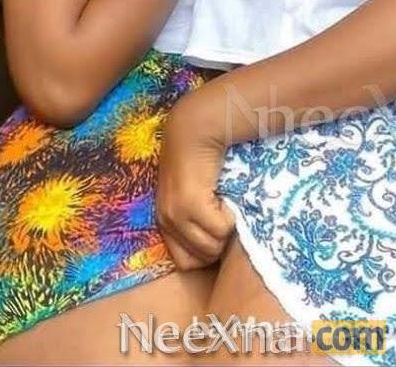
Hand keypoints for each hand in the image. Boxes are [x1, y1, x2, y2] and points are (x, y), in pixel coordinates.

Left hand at [156, 101, 235, 270]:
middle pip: (203, 258)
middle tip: (223, 217)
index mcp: (164, 222)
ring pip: (213, 247)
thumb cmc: (197, 160)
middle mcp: (166, 221)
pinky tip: (225, 197)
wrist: (193, 131)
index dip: (206, 253)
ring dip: (225, 231)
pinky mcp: (191, 204)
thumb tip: (218, 245)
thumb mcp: (190, 194)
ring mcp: (176, 214)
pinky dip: (230, 217)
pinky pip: (221, 229)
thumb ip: (195, 218)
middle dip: (219, 242)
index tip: (217, 233)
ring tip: (225, 206)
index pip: (186, 263)